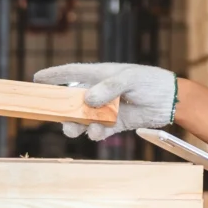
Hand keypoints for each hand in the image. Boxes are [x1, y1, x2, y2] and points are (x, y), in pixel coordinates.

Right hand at [31, 61, 174, 138]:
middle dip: (63, 111)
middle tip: (61, 119)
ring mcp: (106, 109)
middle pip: (72, 102)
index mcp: (100, 75)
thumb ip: (108, 87)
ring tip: (78, 130)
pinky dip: (95, 134)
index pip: (72, 73)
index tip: (36, 79)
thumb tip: (88, 100)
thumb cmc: (151, 82)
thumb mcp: (130, 79)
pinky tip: (99, 133)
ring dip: (77, 126)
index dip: (54, 75)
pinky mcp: (115, 124)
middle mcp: (100, 92)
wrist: (171, 101)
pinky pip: (98, 131)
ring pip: (83, 120)